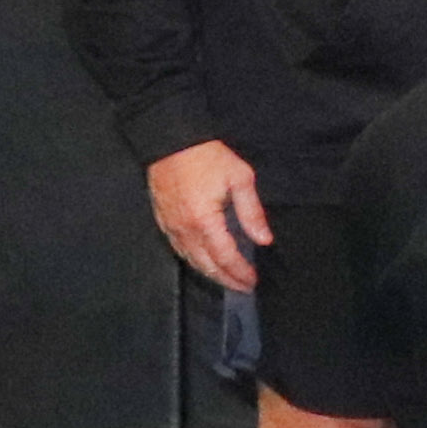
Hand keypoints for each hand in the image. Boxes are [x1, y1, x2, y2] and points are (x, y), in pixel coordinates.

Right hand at [147, 140, 268, 293]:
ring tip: (227, 279)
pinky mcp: (162, 220)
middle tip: (243, 287)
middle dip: (226, 279)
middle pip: (206, 265)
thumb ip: (252, 212)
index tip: (253, 281)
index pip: (225, 257)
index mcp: (205, 221)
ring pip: (190, 260)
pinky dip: (193, 261)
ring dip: (209, 273)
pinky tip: (204, 262)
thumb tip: (264, 239)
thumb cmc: (207, 157)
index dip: (240, 272)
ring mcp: (170, 226)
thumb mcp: (240, 179)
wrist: (170, 141)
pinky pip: (177, 249)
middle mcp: (184, 229)